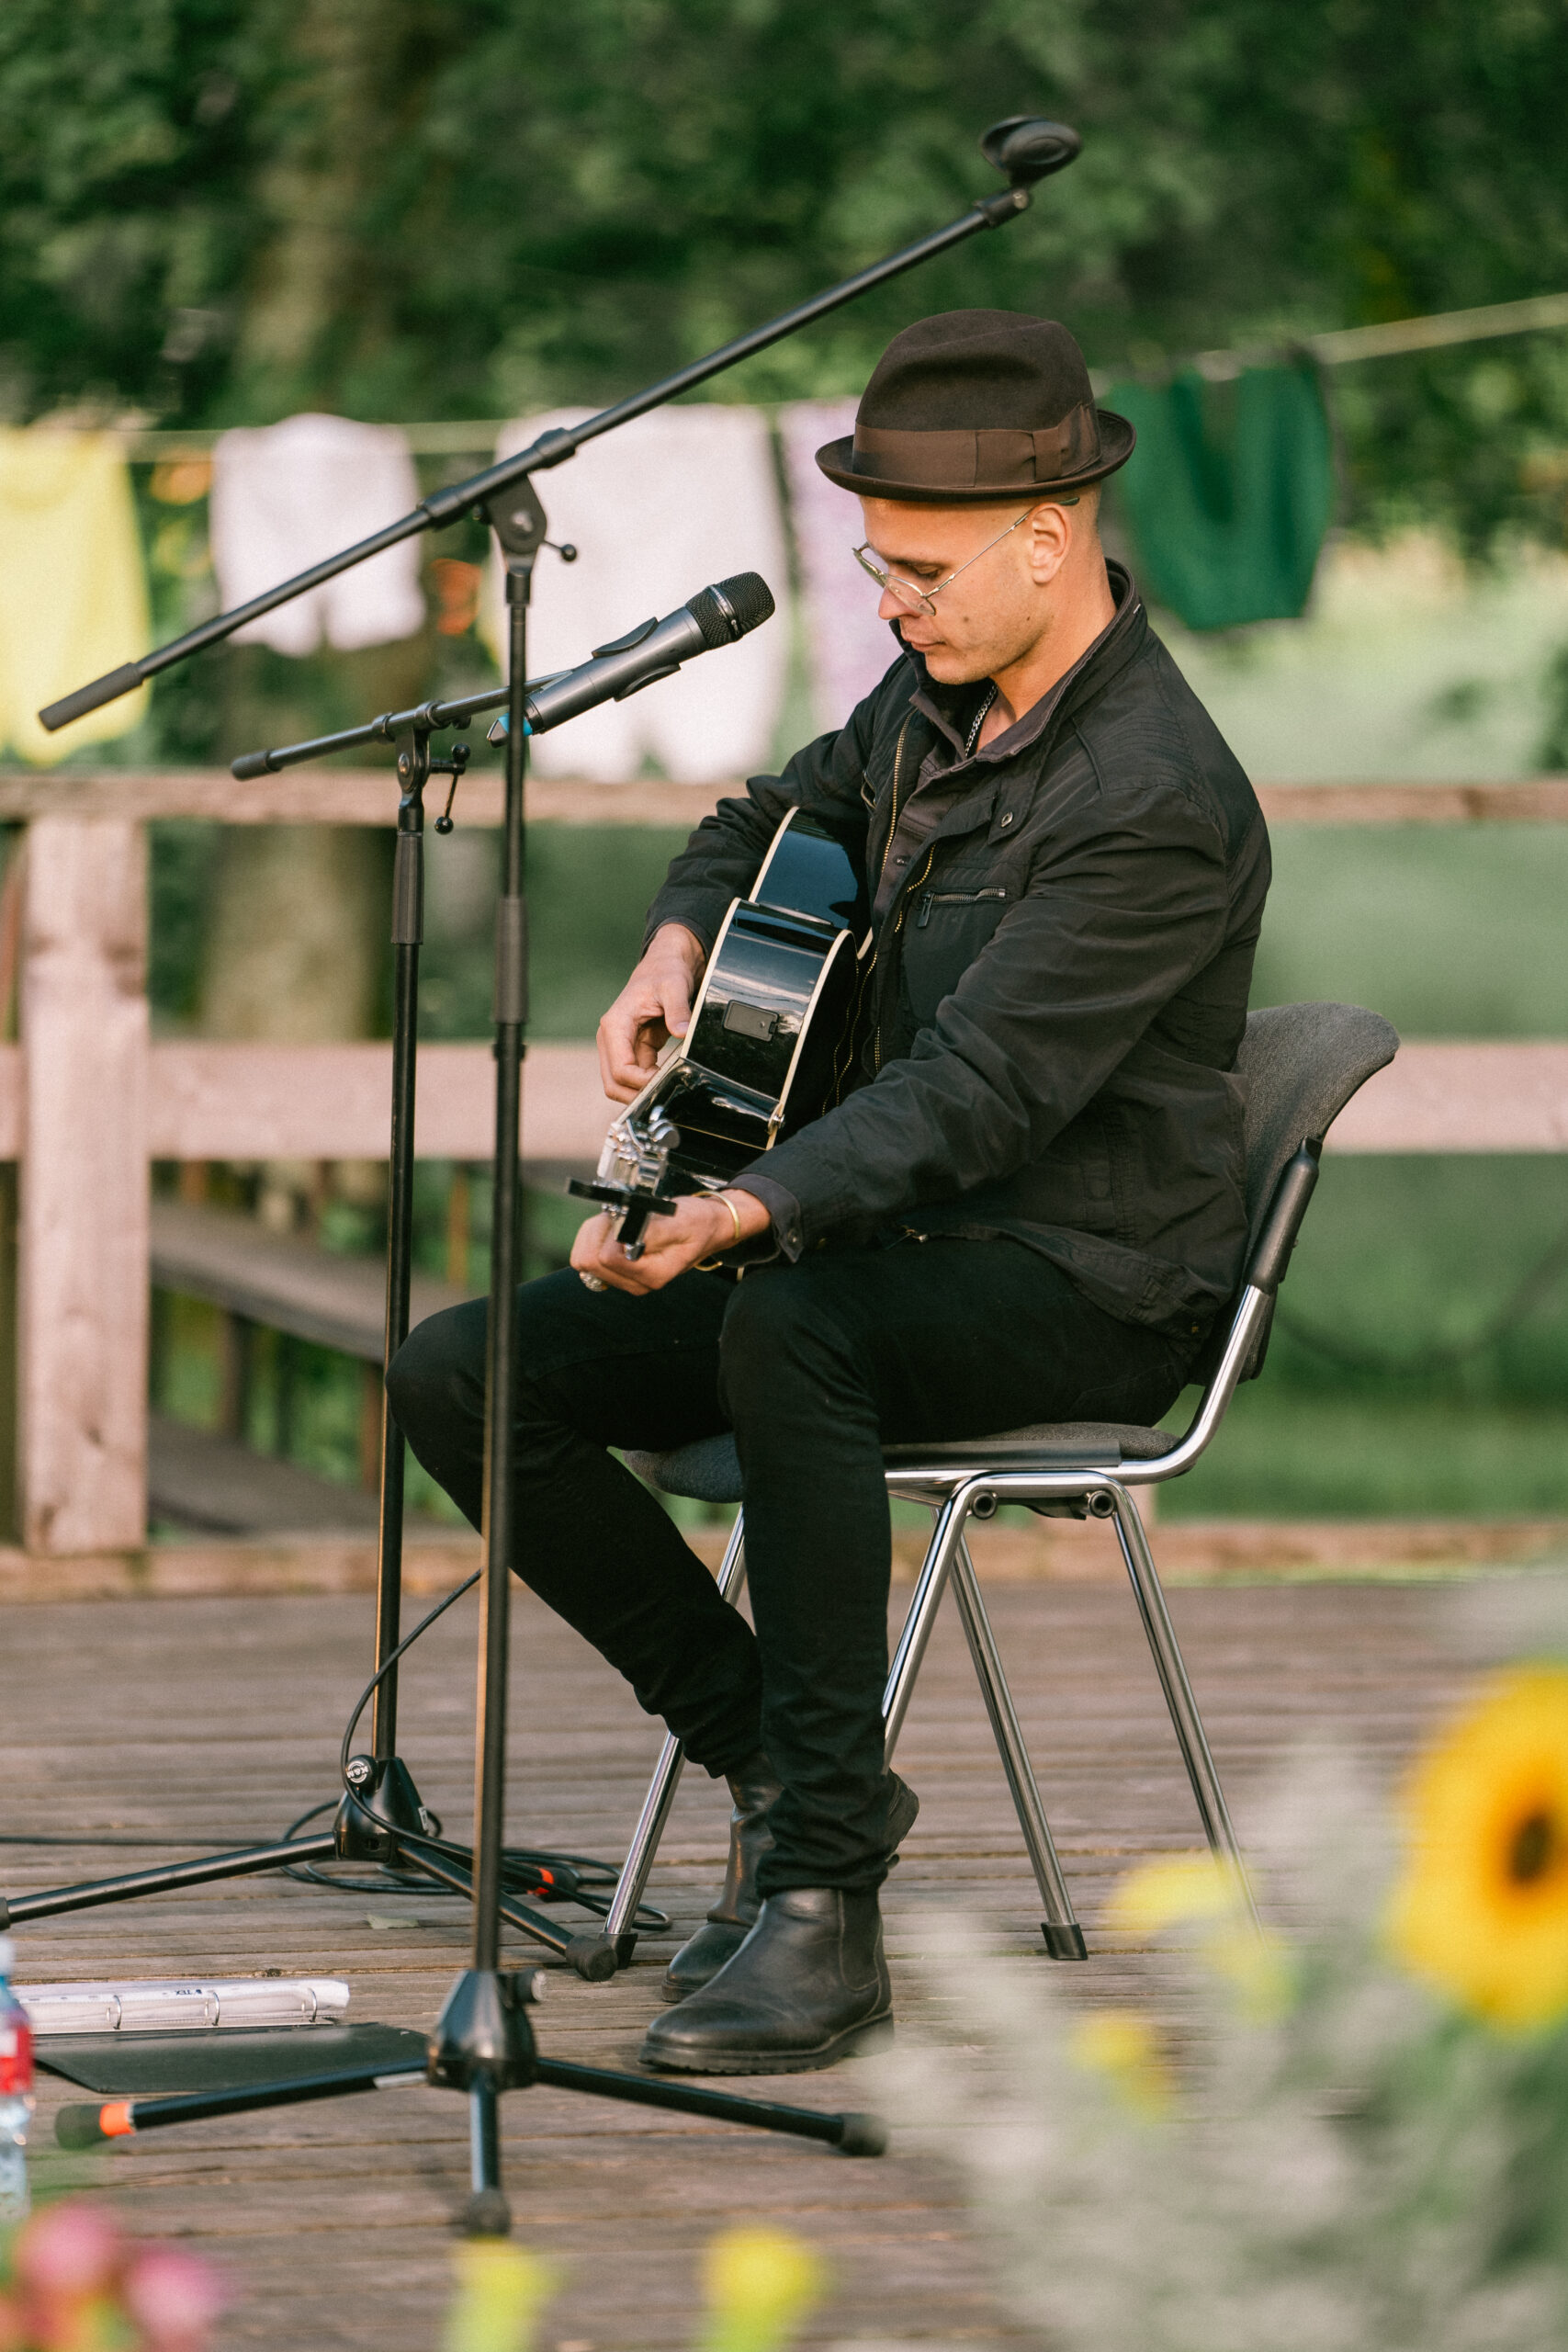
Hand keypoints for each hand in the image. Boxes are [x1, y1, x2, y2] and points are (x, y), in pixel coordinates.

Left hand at [570, 1188, 771, 1294]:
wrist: (706, 1227)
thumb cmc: (697, 1222)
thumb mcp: (680, 1221)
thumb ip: (652, 1232)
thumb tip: (623, 1239)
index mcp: (651, 1275)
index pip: (606, 1258)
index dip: (610, 1232)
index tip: (625, 1217)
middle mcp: (635, 1283)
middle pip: (588, 1261)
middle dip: (599, 1232)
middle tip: (619, 1216)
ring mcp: (624, 1279)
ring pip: (582, 1258)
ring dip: (596, 1233)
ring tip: (620, 1220)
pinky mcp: (616, 1271)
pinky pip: (587, 1255)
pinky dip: (595, 1236)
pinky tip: (614, 1227)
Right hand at [597, 923, 706, 1102]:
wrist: (664, 966)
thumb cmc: (665, 973)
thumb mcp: (674, 987)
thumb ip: (678, 1010)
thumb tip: (682, 1032)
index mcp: (615, 1025)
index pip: (621, 1069)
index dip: (642, 1082)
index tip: (666, 1081)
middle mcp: (612, 1039)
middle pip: (613, 1084)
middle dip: (637, 1095)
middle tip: (665, 1094)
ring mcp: (619, 1047)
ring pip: (622, 1084)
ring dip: (642, 1091)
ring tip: (669, 1086)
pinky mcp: (632, 1051)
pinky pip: (635, 1077)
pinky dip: (649, 1083)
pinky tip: (669, 1078)